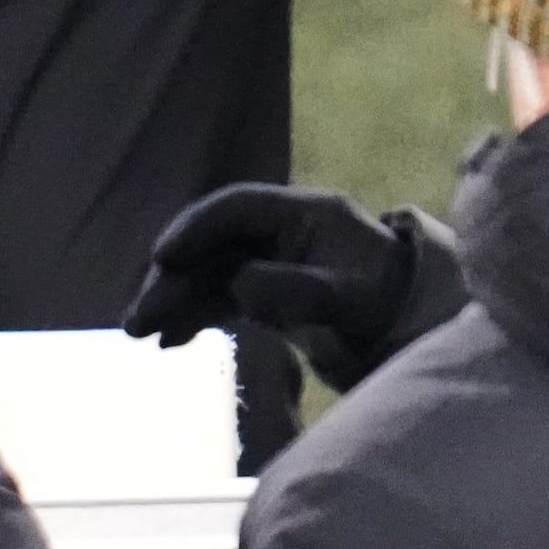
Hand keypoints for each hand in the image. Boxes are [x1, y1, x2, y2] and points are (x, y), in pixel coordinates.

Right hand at [123, 183, 462, 391]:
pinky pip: (220, 296)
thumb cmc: (387, 303)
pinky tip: (171, 340)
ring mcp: (273, 261)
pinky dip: (195, 314)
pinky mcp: (269, 291)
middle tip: (137, 319)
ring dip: (175, 299)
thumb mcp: (351, 299)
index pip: (237, 207)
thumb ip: (298, 291)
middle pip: (214, 243)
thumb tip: (241, 286)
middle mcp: (284, 232)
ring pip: (211, 271)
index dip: (196, 227)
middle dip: (174, 276)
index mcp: (306, 214)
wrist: (412, 327)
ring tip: (142, 335)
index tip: (162, 257)